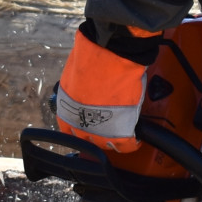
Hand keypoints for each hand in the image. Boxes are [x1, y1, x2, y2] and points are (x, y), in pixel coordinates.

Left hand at [53, 23, 158, 152]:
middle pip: (89, 141)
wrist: (109, 55)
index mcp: (65, 112)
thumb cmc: (92, 58)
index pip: (69, 132)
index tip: (90, 126)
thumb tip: (86, 90)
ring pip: (108, 145)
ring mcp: (99, 132)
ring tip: (123, 134)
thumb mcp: (75, 76)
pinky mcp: (120, 132)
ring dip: (115, 140)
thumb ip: (79, 90)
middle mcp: (79, 125)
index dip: (82, 129)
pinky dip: (132, 144)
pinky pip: (126, 145)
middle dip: (98, 135)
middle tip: (109, 128)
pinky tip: (135, 138)